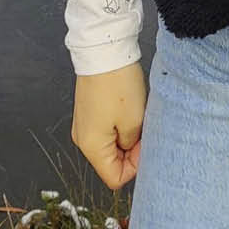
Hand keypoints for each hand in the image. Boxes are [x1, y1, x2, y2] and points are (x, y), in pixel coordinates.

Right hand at [71, 60, 146, 190]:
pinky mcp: (89, 111)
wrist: (103, 51)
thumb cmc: (117, 83)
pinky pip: (107, 129)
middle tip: (145, 129)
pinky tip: (130, 108)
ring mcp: (85, 124)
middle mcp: (83, 139)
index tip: (145, 145)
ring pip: (111, 144)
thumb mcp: (134, 120)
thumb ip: (132, 145)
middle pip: (112, 161)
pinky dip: (121, 123)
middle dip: (132, 150)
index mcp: (91, 147)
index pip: (114, 178)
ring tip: (137, 115)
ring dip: (128, 135)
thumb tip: (130, 151)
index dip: (134, 166)